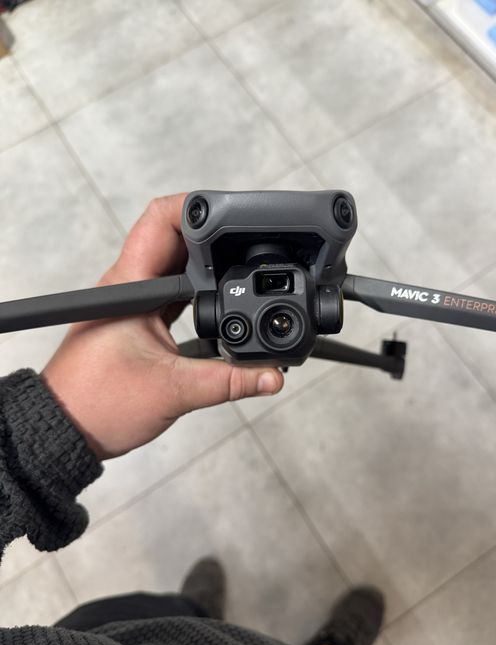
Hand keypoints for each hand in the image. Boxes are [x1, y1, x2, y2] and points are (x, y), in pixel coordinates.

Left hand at [42, 195, 283, 459]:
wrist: (70, 429)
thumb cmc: (97, 404)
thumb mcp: (173, 391)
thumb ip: (229, 380)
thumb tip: (271, 373)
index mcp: (130, 285)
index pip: (162, 221)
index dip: (201, 209)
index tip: (236, 216)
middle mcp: (131, 285)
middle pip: (178, 238)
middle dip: (217, 237)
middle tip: (253, 244)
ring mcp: (137, 301)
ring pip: (179, 265)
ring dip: (210, 266)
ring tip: (245, 271)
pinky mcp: (142, 320)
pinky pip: (178, 293)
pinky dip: (203, 292)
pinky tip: (225, 304)